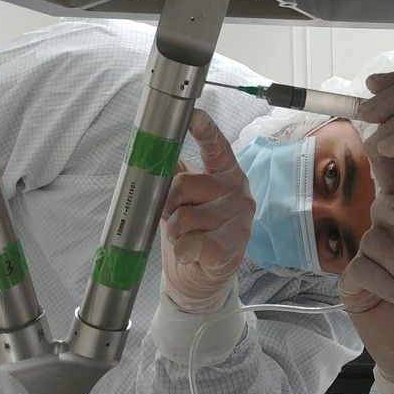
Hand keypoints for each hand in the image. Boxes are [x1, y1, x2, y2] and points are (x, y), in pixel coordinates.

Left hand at [161, 109, 253, 312]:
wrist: (203, 278)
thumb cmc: (194, 233)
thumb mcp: (184, 200)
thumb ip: (176, 176)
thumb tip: (155, 151)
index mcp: (226, 174)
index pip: (217, 147)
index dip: (205, 130)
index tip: (194, 115)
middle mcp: (238, 192)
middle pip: (184, 185)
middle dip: (169, 205)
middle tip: (174, 218)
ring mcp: (239, 219)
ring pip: (183, 217)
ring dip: (174, 232)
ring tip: (186, 239)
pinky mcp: (232, 246)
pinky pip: (191, 242)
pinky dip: (182, 251)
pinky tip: (192, 254)